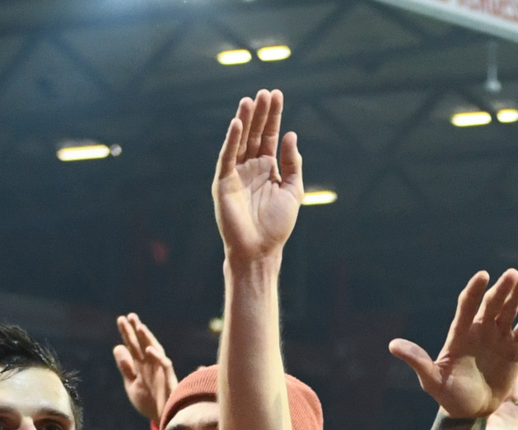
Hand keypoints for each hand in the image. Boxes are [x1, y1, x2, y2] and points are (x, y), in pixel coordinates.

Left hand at [114, 313, 176, 428]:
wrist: (161, 419)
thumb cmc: (148, 402)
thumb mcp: (131, 384)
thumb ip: (125, 367)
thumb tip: (117, 347)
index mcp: (141, 366)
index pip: (133, 345)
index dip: (127, 333)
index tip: (121, 319)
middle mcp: (151, 365)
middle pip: (143, 344)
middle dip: (136, 330)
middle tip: (130, 316)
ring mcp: (160, 371)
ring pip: (155, 350)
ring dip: (147, 339)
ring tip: (139, 327)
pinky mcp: (169, 379)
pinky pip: (164, 365)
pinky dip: (157, 357)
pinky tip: (148, 349)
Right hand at [211, 91, 306, 266]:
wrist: (260, 249)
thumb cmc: (277, 225)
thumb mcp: (293, 191)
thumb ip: (293, 164)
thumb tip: (291, 135)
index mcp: (267, 168)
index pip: (269, 135)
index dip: (273, 116)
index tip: (276, 95)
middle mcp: (250, 166)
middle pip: (254, 133)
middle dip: (260, 113)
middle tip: (265, 92)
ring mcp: (236, 173)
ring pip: (240, 141)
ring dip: (244, 120)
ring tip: (250, 100)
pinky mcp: (223, 181)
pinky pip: (227, 156)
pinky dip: (232, 140)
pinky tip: (238, 124)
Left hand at [390, 270, 517, 421]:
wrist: (471, 411)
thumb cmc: (449, 396)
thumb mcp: (432, 381)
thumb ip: (417, 361)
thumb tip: (393, 345)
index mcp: (460, 334)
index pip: (467, 306)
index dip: (474, 292)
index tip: (482, 276)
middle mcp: (480, 330)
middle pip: (491, 304)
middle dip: (501, 289)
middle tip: (513, 274)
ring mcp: (498, 337)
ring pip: (508, 311)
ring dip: (516, 295)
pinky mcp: (515, 348)